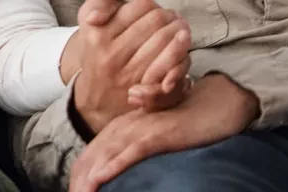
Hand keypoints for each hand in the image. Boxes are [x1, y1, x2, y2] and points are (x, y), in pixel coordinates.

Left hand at [69, 74, 259, 191]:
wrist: (215, 105)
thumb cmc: (185, 123)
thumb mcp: (153, 137)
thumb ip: (134, 148)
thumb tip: (116, 170)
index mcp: (120, 127)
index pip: (90, 154)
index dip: (78, 174)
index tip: (73, 190)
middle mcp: (124, 126)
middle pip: (91, 156)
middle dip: (78, 179)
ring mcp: (139, 129)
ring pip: (106, 155)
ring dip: (90, 177)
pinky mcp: (157, 134)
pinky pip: (132, 152)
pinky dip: (115, 165)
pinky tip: (101, 178)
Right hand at [72, 0, 192, 132]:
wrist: (95, 92)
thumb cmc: (96, 46)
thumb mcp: (89, 15)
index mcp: (96, 32)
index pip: (141, 5)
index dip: (150, 4)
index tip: (150, 9)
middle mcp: (110, 54)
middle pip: (157, 21)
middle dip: (168, 16)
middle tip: (170, 18)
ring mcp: (129, 73)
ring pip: (168, 40)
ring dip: (179, 31)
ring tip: (179, 29)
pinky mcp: (145, 89)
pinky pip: (173, 64)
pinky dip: (181, 52)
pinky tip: (181, 46)